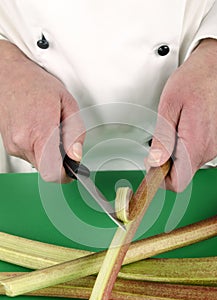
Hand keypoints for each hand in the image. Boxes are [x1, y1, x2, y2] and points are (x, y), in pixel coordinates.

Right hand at [0, 40, 84, 181]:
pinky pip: (29, 155)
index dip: (65, 175)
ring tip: (48, 131)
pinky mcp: (9, 145)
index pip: (53, 172)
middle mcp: (22, 142)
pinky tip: (38, 130)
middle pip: (47, 169)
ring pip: (38, 163)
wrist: (9, 75)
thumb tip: (76, 156)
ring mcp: (13, 145)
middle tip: (62, 141)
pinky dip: (37, 148)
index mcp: (40, 131)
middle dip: (59, 160)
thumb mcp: (67, 104)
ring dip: (48, 153)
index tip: (72, 171)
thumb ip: (76, 133)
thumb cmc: (36, 85)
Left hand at [146, 39, 216, 191]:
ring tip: (170, 133)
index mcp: (196, 143)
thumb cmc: (196, 79)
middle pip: (181, 176)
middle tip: (156, 146)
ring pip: (186, 167)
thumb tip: (155, 160)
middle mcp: (207, 149)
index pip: (178, 182)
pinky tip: (178, 132)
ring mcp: (212, 147)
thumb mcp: (169, 106)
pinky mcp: (212, 142)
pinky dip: (181, 150)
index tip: (150, 167)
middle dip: (164, 166)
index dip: (160, 179)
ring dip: (173, 157)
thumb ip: (162, 138)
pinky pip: (193, 156)